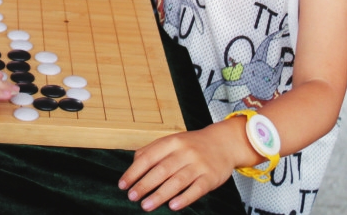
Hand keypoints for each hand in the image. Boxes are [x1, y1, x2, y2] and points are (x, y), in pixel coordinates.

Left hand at [119, 126, 245, 210]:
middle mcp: (184, 152)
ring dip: (160, 195)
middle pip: (161, 170)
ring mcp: (198, 164)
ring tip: (146, 205)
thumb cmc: (192, 144)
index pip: (148, 157)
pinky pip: (197, 189)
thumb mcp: (171, 141)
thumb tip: (133, 165)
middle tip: (132, 197)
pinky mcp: (211, 177)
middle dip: (144, 185)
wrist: (223, 142)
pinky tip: (173, 206)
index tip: (123, 185)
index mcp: (171, 142)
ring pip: (177, 181)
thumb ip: (152, 151)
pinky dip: (184, 198)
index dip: (134, 172)